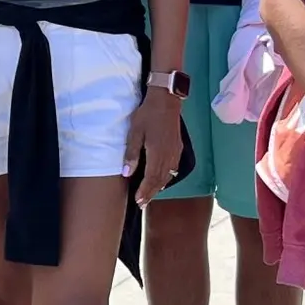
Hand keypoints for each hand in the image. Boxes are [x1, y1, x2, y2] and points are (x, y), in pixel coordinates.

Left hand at [126, 92, 184, 206]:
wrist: (166, 100)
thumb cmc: (147, 114)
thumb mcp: (135, 132)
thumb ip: (132, 154)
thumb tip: (127, 173)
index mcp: (157, 152)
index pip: (151, 178)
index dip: (145, 191)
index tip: (138, 200)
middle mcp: (168, 155)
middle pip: (161, 180)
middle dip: (151, 192)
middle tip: (142, 204)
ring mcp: (175, 152)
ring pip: (168, 175)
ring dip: (159, 187)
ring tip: (150, 195)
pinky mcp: (177, 148)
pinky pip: (173, 168)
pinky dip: (167, 178)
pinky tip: (162, 180)